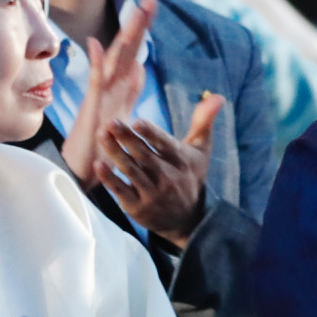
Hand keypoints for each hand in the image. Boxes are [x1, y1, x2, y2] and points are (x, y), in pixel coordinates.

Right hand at [60, 0, 155, 185]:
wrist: (83, 171)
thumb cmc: (102, 143)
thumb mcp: (123, 113)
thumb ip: (130, 91)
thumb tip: (138, 68)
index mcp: (119, 87)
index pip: (133, 53)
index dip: (142, 31)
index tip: (152, 7)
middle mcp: (109, 87)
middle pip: (125, 50)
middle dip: (138, 25)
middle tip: (150, 0)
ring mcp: (99, 96)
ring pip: (112, 60)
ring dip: (124, 36)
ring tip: (135, 13)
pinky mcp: (90, 110)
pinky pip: (93, 84)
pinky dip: (94, 65)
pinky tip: (94, 45)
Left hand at [99, 94, 221, 245]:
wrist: (187, 220)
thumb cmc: (191, 176)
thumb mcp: (201, 150)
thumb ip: (204, 121)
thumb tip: (218, 96)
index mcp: (181, 160)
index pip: (165, 145)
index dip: (151, 134)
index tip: (138, 122)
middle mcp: (167, 177)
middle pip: (144, 156)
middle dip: (126, 138)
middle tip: (111, 122)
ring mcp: (151, 193)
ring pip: (131, 171)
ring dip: (115, 153)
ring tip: (101, 135)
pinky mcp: (137, 207)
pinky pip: (121, 191)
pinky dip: (109, 179)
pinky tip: (98, 165)